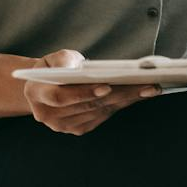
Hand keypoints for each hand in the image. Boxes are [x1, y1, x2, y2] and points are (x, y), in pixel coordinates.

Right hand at [23, 49, 160, 134]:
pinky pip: (104, 116)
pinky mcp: (78, 129)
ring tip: (149, 88)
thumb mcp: (53, 57)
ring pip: (100, 111)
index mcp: (37, 94)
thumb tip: (75, 67)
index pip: (61, 97)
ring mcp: (63, 125)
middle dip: (119, 94)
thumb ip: (62, 59)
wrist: (48, 86)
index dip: (84, 93)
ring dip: (127, 100)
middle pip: (88, 105)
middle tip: (145, 85)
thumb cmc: (54, 68)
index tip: (107, 86)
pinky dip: (122, 104)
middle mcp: (48, 115)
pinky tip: (139, 95)